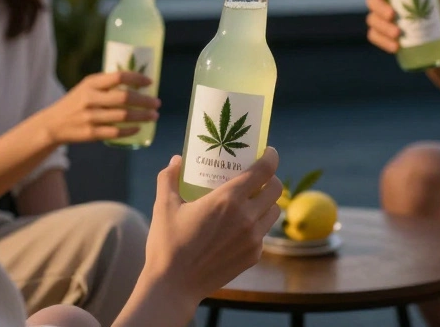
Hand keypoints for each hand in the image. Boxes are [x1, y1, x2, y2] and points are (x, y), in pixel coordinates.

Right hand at [38, 71, 158, 144]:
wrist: (53, 124)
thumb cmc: (76, 102)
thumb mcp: (86, 87)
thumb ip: (106, 84)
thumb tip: (137, 83)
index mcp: (91, 83)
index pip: (119, 77)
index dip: (137, 79)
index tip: (150, 83)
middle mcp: (90, 99)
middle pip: (124, 98)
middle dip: (145, 101)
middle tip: (157, 103)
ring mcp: (90, 117)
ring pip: (123, 116)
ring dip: (142, 116)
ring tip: (153, 116)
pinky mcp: (91, 133)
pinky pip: (115, 132)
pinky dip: (130, 130)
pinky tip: (139, 128)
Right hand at [138, 149, 283, 307]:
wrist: (173, 286)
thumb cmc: (167, 244)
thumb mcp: (163, 206)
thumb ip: (169, 177)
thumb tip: (177, 160)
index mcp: (228, 199)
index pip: (264, 170)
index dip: (271, 157)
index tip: (268, 152)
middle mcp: (247, 217)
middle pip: (276, 189)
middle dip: (271, 178)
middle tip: (258, 176)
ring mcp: (253, 238)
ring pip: (274, 211)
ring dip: (267, 202)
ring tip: (252, 199)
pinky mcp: (253, 256)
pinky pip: (263, 233)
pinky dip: (257, 225)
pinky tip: (241, 225)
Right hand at [365, 0, 439, 54]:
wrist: (434, 33)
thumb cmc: (432, 9)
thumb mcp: (438, 1)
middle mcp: (381, 0)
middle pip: (372, 0)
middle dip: (380, 8)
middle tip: (392, 14)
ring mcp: (378, 18)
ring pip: (372, 20)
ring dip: (383, 27)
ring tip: (398, 34)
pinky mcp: (379, 34)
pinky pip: (375, 37)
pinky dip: (384, 42)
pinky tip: (395, 46)